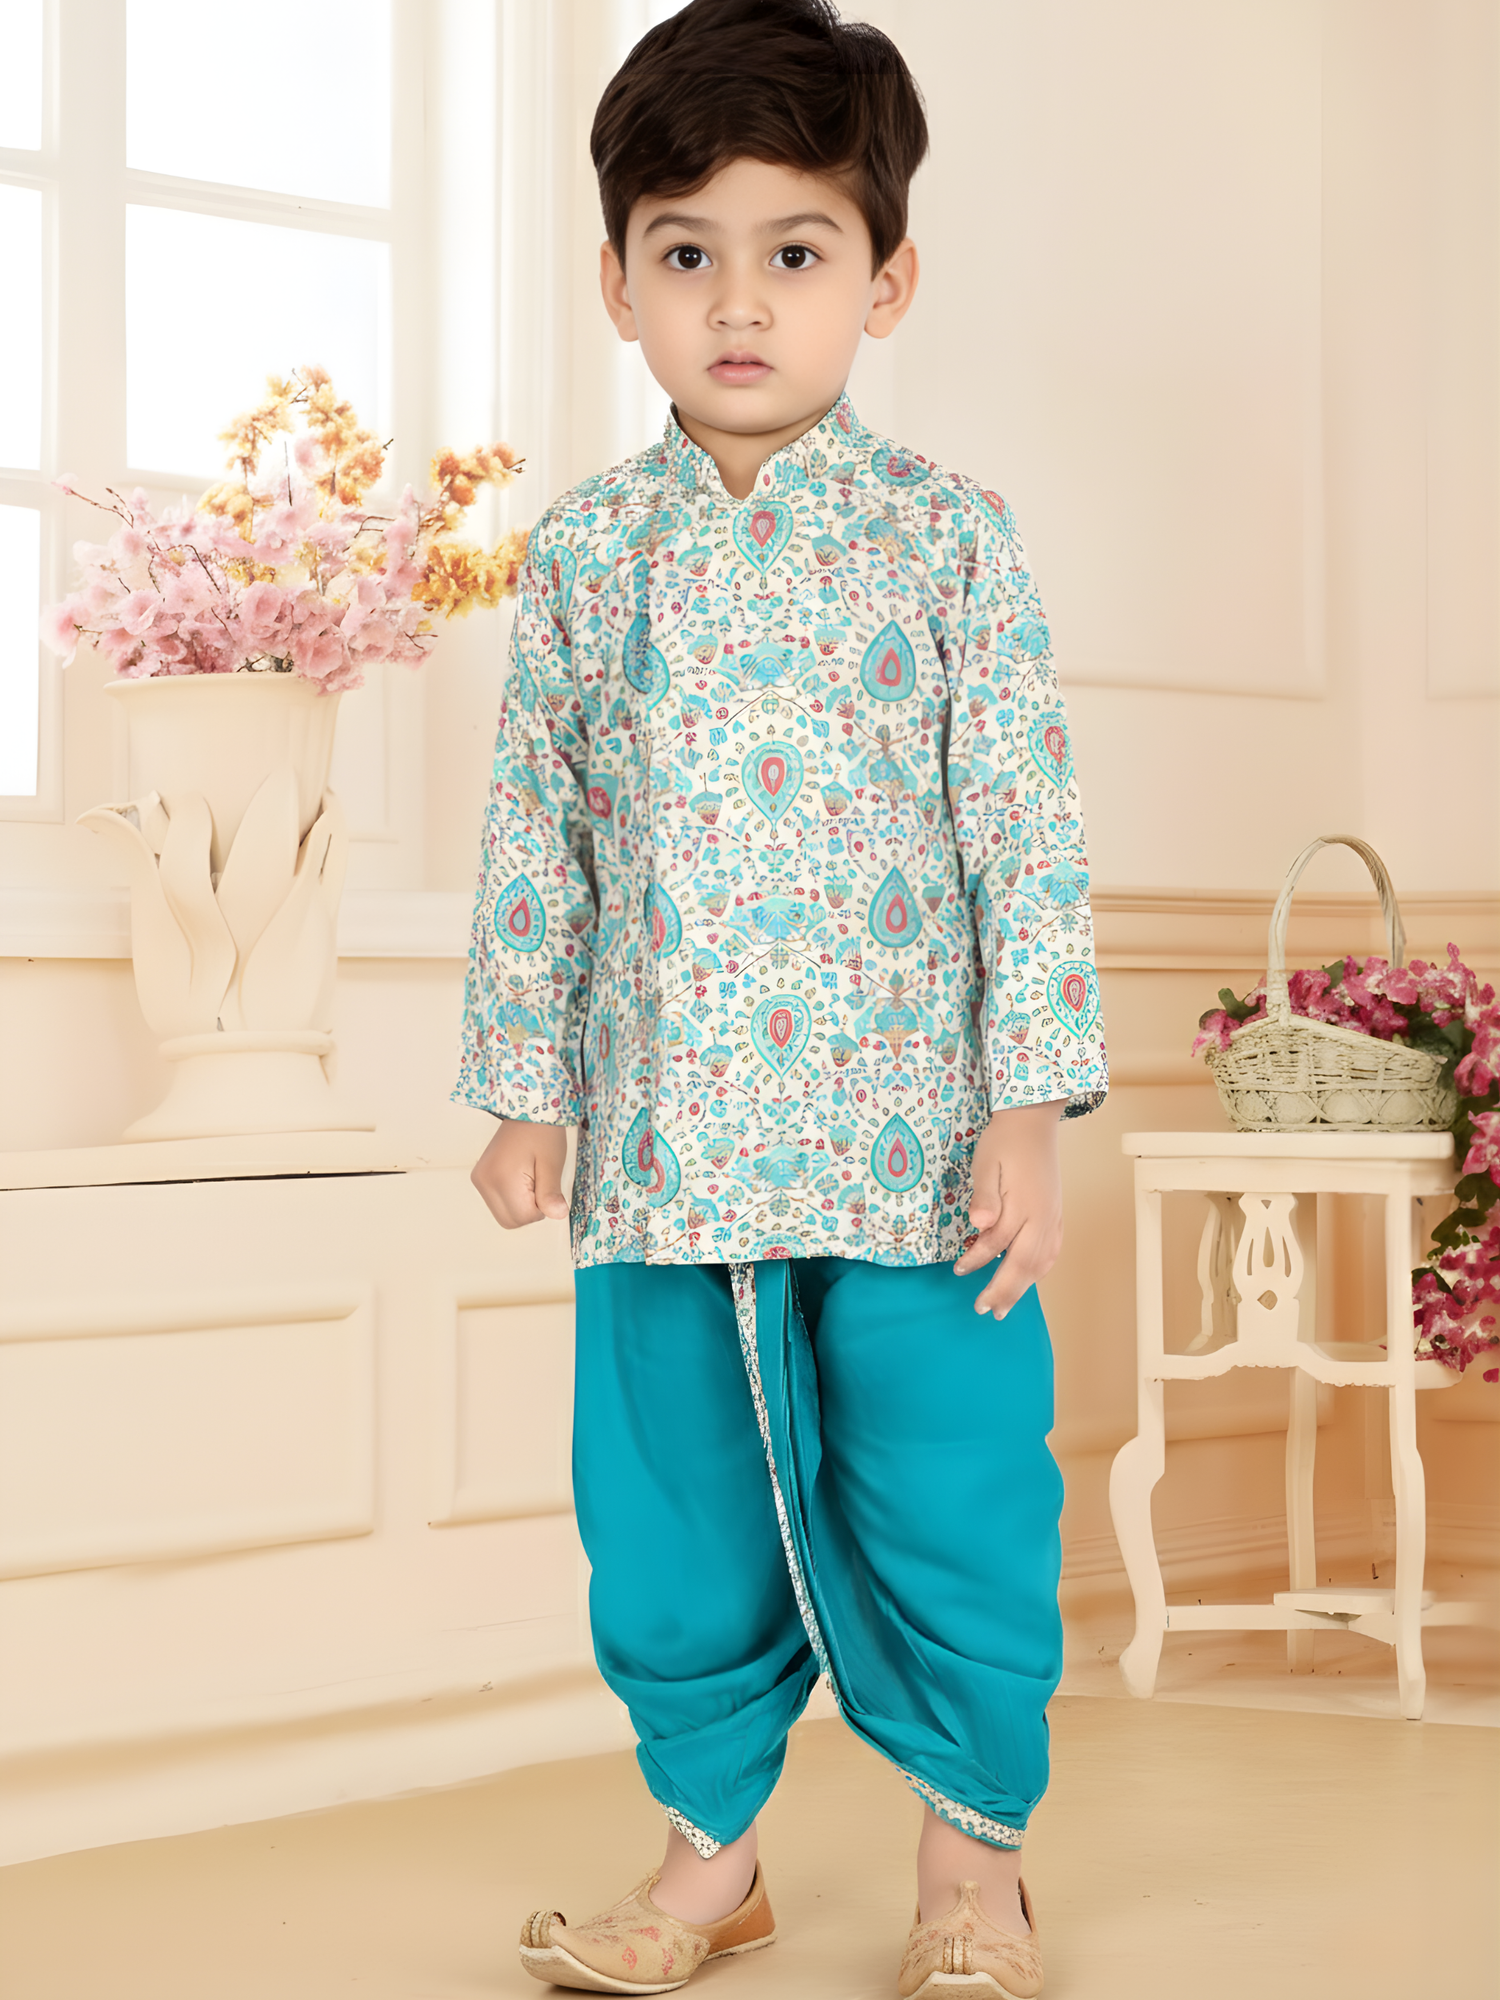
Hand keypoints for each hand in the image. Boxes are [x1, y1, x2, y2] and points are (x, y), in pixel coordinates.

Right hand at [471, 1118, 569, 1228]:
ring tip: (530, 1178)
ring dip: (521, 1205)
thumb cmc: (541, 1132)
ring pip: (505, 1215)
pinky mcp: (481, 1178)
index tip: (545, 1184)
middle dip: (530, 1209)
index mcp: (500, 1178)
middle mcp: (484, 1181)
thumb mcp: (552, 1164)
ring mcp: (480, 1180)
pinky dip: (513, 1198)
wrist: (527, 1111)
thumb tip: (557, 1215)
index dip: (542, 1208)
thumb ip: (551, 1194)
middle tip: (539, 1182)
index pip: (523, 1217)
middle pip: (510, 1221)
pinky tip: (520, 1179)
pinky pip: (499, 1203)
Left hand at [953, 1100, 1066, 1316]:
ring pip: (1041, 1262)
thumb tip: (980, 1226)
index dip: (976, 1260)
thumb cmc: (1004, 1140)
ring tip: (1006, 1307)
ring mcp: (1052, 1216)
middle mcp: (1042, 1217)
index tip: (958, 1271)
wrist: (1033, 1120)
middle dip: (1004, 1291)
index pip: (997, 1244)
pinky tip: (1031, 1277)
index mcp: (1023, 1205)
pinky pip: (1053, 1250)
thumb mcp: (986, 1164)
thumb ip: (984, 1197)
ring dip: (1023, 1287)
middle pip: (1024, 1264)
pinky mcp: (1056, 1213)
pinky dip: (1041, 1269)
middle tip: (985, 1311)